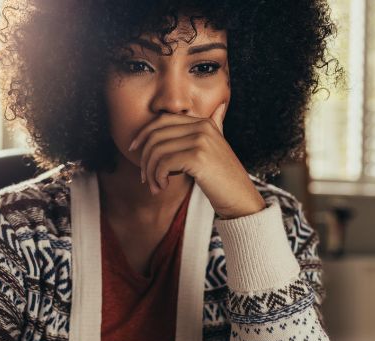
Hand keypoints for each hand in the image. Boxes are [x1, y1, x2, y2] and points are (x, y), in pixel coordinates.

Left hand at [129, 103, 265, 219]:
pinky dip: (157, 177)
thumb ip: (215, 127)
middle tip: (144, 177)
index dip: (143, 134)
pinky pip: (163, 163)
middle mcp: (202, 127)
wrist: (240, 198)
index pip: (163, 120)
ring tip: (155, 186)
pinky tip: (162, 187)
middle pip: (156, 135)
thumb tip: (219, 108)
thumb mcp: (219, 147)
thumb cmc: (224, 178)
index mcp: (204, 122)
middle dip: (144, 158)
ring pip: (157, 151)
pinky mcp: (197, 157)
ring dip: (150, 172)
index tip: (134, 150)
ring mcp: (200, 140)